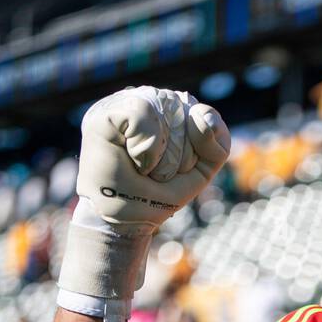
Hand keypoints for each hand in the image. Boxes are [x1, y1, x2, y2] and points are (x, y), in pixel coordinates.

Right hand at [75, 85, 230, 232]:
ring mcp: (125, 103)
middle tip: (158, 172)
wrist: (124, 220)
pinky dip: (144, 148)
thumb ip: (216, 146)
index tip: (180, 168)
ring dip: (163, 156)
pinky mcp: (105, 112)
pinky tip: (135, 161)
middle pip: (185, 113)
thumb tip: (201, 116)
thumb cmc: (156, 196)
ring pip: (165, 110)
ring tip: (145, 167)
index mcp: (171, 111)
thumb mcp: (198, 174)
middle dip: (180, 156)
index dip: (200, 145)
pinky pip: (142, 112)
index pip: (203, 115)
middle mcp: (147, 101)